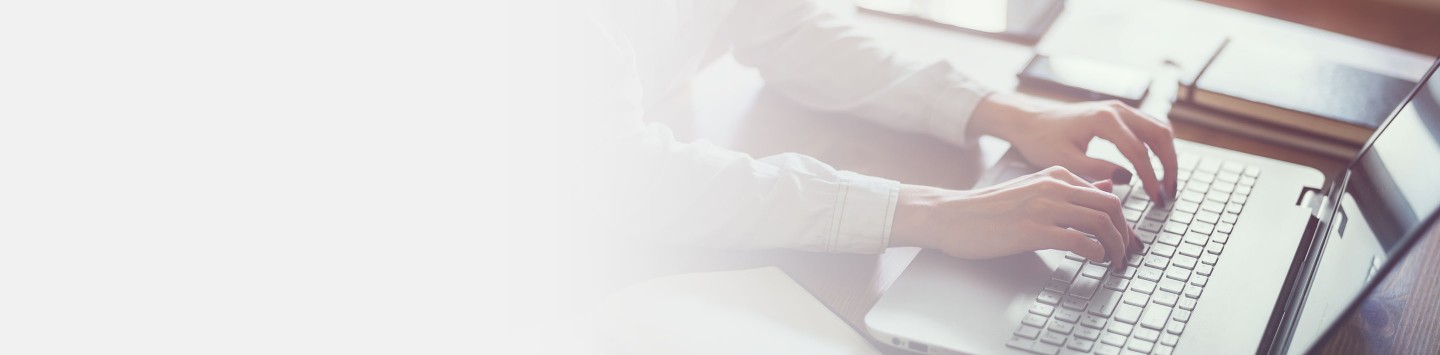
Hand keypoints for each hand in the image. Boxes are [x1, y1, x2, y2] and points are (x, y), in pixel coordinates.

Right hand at [891, 167, 1141, 264]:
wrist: (952, 216)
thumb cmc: (989, 208)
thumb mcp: (1033, 188)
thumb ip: (1069, 189)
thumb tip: (1107, 187)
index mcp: (1056, 174)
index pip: (1106, 194)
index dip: (1123, 221)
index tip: (1125, 239)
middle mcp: (1054, 186)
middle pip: (1111, 207)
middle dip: (1126, 234)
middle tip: (1127, 253)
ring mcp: (1044, 207)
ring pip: (1101, 222)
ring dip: (1115, 246)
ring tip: (1114, 261)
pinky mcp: (1033, 230)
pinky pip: (1079, 240)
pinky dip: (1095, 252)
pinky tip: (1094, 260)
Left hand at [969, 93, 1177, 203]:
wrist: (1028, 120)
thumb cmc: (1041, 140)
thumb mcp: (1065, 160)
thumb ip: (1097, 169)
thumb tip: (1127, 180)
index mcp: (1104, 120)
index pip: (1138, 151)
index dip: (1150, 178)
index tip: (1156, 199)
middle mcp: (1117, 109)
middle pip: (1160, 135)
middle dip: (1169, 165)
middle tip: (1169, 193)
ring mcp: (1120, 109)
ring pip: (1159, 129)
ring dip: (1167, 155)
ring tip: (1166, 184)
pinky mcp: (1118, 114)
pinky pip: (1149, 127)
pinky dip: (1157, 147)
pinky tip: (1155, 169)